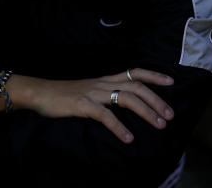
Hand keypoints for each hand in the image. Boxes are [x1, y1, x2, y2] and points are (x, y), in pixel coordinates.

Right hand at [8, 68, 173, 143]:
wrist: (39, 93)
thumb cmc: (64, 95)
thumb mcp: (89, 92)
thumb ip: (106, 96)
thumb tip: (125, 106)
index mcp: (105, 79)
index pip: (134, 72)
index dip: (154, 75)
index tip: (171, 81)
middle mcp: (103, 83)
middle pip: (136, 85)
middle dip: (157, 99)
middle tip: (170, 115)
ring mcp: (93, 93)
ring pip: (126, 97)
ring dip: (146, 112)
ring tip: (159, 125)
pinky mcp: (82, 105)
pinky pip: (105, 115)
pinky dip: (119, 127)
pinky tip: (128, 139)